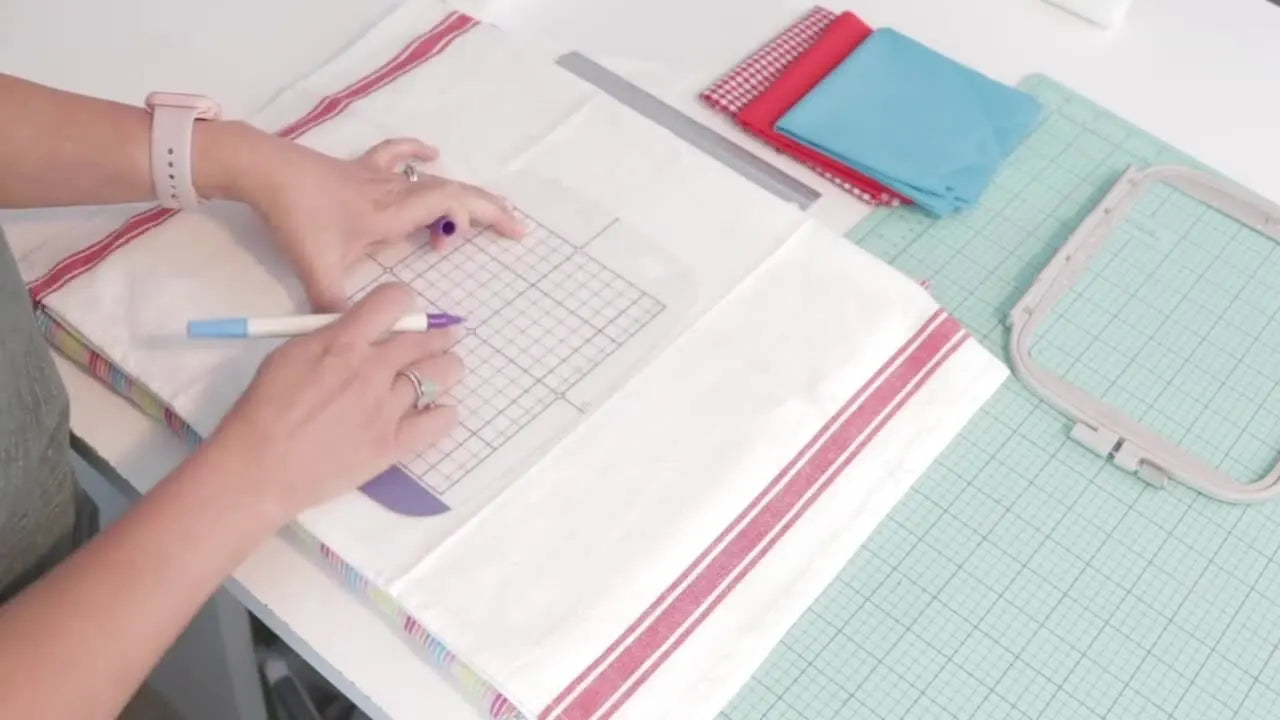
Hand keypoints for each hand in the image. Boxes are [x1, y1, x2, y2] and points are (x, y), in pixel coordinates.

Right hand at [201, 283, 460, 521]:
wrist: (260, 467)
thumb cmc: (263, 410)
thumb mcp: (289, 354)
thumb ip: (328, 338)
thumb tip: (355, 330)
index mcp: (343, 342)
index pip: (394, 302)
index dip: (404, 302)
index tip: (406, 312)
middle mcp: (372, 370)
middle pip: (425, 340)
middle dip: (440, 336)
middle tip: (446, 338)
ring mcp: (386, 409)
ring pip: (439, 376)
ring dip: (447, 369)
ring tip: (449, 370)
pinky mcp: (393, 445)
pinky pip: (437, 423)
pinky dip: (444, 413)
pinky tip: (441, 410)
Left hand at [215, 126, 525, 310]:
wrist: (265, 172)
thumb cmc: (297, 218)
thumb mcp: (318, 271)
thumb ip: (338, 309)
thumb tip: (353, 340)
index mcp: (395, 214)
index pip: (455, 205)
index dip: (489, 215)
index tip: (513, 235)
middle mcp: (396, 192)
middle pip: (455, 191)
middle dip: (490, 209)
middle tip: (516, 227)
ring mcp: (379, 177)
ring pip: (432, 180)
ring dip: (459, 195)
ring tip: (478, 215)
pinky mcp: (360, 169)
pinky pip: (398, 155)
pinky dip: (419, 154)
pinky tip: (431, 153)